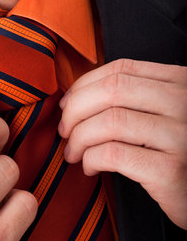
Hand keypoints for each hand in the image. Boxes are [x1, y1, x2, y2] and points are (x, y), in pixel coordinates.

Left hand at [58, 59, 186, 229]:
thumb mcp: (161, 115)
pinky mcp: (170, 170)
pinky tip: (90, 168)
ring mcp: (180, 136)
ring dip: (79, 138)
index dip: (84, 85)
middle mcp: (183, 102)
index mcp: (179, 83)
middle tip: (65, 131)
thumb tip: (73, 99)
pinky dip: (91, 159)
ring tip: (73, 153)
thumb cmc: (174, 153)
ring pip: (110, 121)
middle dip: (75, 111)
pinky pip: (114, 154)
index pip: (120, 70)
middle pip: (112, 91)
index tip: (67, 105)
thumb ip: (130, 100)